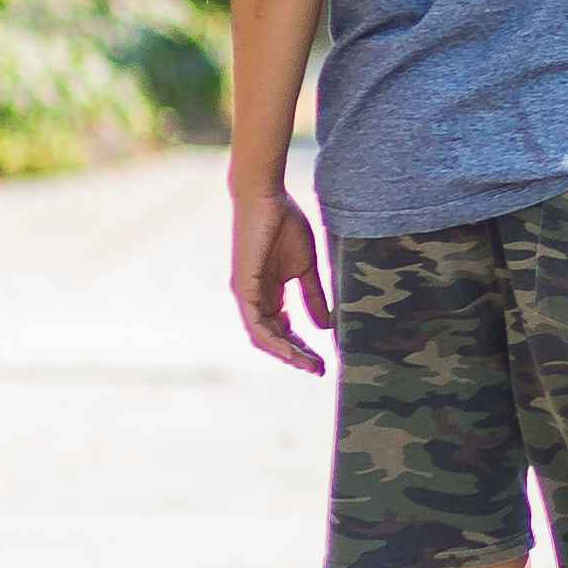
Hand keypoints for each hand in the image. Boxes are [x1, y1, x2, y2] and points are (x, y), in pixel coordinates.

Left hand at [232, 172, 330, 374]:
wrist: (266, 198)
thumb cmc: (284, 224)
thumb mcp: (306, 267)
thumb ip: (313, 296)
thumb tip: (325, 325)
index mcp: (268, 293)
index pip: (284, 329)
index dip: (303, 346)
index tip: (325, 360)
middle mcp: (254, 299)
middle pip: (274, 339)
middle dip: (297, 356)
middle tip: (320, 370)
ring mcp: (246, 295)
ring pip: (263, 337)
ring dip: (286, 354)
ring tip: (310, 365)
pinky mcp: (242, 288)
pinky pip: (256, 324)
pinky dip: (273, 340)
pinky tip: (291, 349)